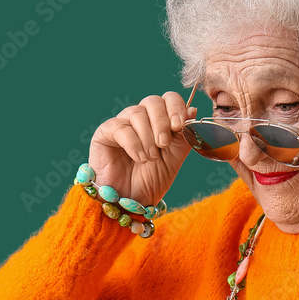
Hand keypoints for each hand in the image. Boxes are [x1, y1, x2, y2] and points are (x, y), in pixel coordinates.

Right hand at [89, 91, 196, 207]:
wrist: (131, 201)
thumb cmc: (152, 179)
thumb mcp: (176, 157)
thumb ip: (184, 134)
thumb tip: (193, 109)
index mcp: (159, 121)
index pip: (168, 99)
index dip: (176, 108)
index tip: (179, 126)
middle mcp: (141, 118)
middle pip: (153, 101)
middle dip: (162, 122)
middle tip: (163, 144)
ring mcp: (122, 123)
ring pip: (137, 113)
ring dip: (148, 137)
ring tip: (150, 158)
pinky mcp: (105, 133)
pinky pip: (121, 127)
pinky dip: (133, 144)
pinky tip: (139, 158)